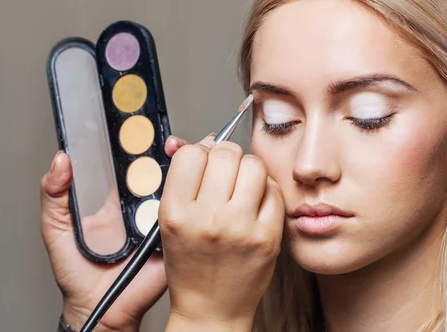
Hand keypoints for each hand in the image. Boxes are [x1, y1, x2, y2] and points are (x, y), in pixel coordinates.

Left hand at [40, 135, 191, 330]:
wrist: (101, 308)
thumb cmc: (78, 274)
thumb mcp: (57, 230)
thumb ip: (53, 195)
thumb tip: (60, 160)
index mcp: (118, 201)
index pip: (134, 164)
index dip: (143, 145)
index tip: (146, 130)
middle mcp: (143, 207)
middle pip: (164, 171)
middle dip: (175, 151)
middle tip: (175, 142)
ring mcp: (162, 220)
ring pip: (182, 188)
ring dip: (193, 169)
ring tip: (194, 154)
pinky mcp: (176, 235)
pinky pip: (191, 214)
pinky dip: (199, 199)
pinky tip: (202, 183)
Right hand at [159, 140, 284, 330]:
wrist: (212, 308)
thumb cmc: (191, 263)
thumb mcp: (171, 220)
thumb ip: (183, 177)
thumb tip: (203, 139)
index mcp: (176, 214)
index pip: (191, 154)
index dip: (199, 154)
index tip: (202, 166)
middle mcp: (207, 220)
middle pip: (226, 153)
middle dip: (226, 158)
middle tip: (225, 174)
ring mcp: (241, 228)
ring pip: (254, 165)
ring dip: (249, 169)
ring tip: (242, 186)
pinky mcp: (269, 236)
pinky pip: (274, 189)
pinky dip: (266, 190)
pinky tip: (256, 203)